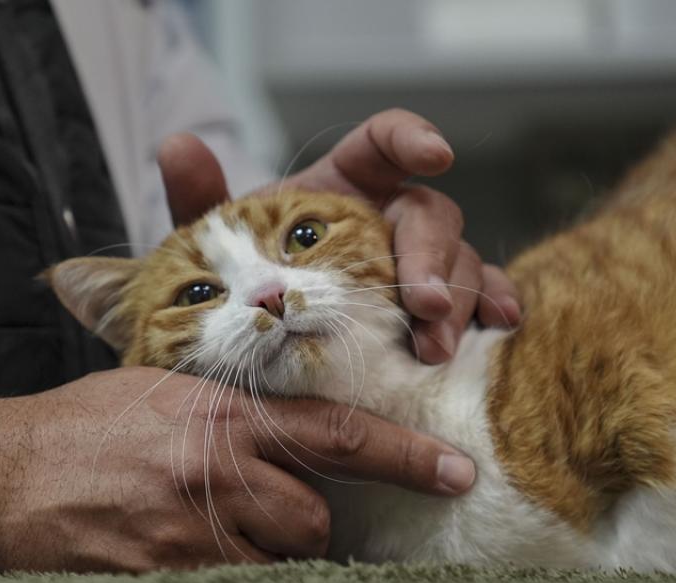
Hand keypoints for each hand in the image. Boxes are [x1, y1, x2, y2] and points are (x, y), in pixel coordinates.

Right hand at [0, 366, 475, 573]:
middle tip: (260, 513)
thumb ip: (227, 410)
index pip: (335, 433)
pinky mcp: (166, 577)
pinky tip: (186, 560)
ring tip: (212, 535)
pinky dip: (227, 581)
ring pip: (280, 559)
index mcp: (221, 415)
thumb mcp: (158, 391)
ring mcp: (192, 531)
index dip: (405, 454)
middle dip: (303, 523)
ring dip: (266, 556)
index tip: (455, 470)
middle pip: (314, 516)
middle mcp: (217, 471)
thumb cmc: (77, 430)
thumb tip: (282, 430)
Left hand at [158, 109, 521, 364]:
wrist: (250, 349)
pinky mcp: (434, 311)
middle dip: (434, 256)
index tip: (434, 155)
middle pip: (431, 214)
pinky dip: (496, 307)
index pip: (383, 143)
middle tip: (423, 304)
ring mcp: (416, 267)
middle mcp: (386, 221)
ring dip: (458, 302)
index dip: (412, 139)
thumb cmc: (242, 287)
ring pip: (462, 262)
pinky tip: (498, 330)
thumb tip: (176, 147)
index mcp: (340, 188)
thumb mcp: (213, 249)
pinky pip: (481, 298)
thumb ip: (198, 199)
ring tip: (433, 351)